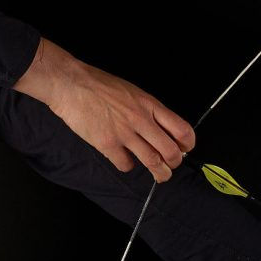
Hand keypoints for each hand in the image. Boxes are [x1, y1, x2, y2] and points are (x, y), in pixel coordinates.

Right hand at [12, 37, 195, 181]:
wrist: (72, 84)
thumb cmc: (100, 85)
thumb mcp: (132, 91)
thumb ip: (147, 109)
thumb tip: (160, 128)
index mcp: (150, 104)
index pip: (181, 129)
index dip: (188, 144)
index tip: (185, 148)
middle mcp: (141, 119)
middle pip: (170, 151)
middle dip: (175, 163)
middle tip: (172, 166)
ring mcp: (124, 133)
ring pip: (152, 162)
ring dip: (160, 173)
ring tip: (160, 176)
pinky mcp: (107, 144)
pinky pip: (126, 165)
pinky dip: (128, 166)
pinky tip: (125, 161)